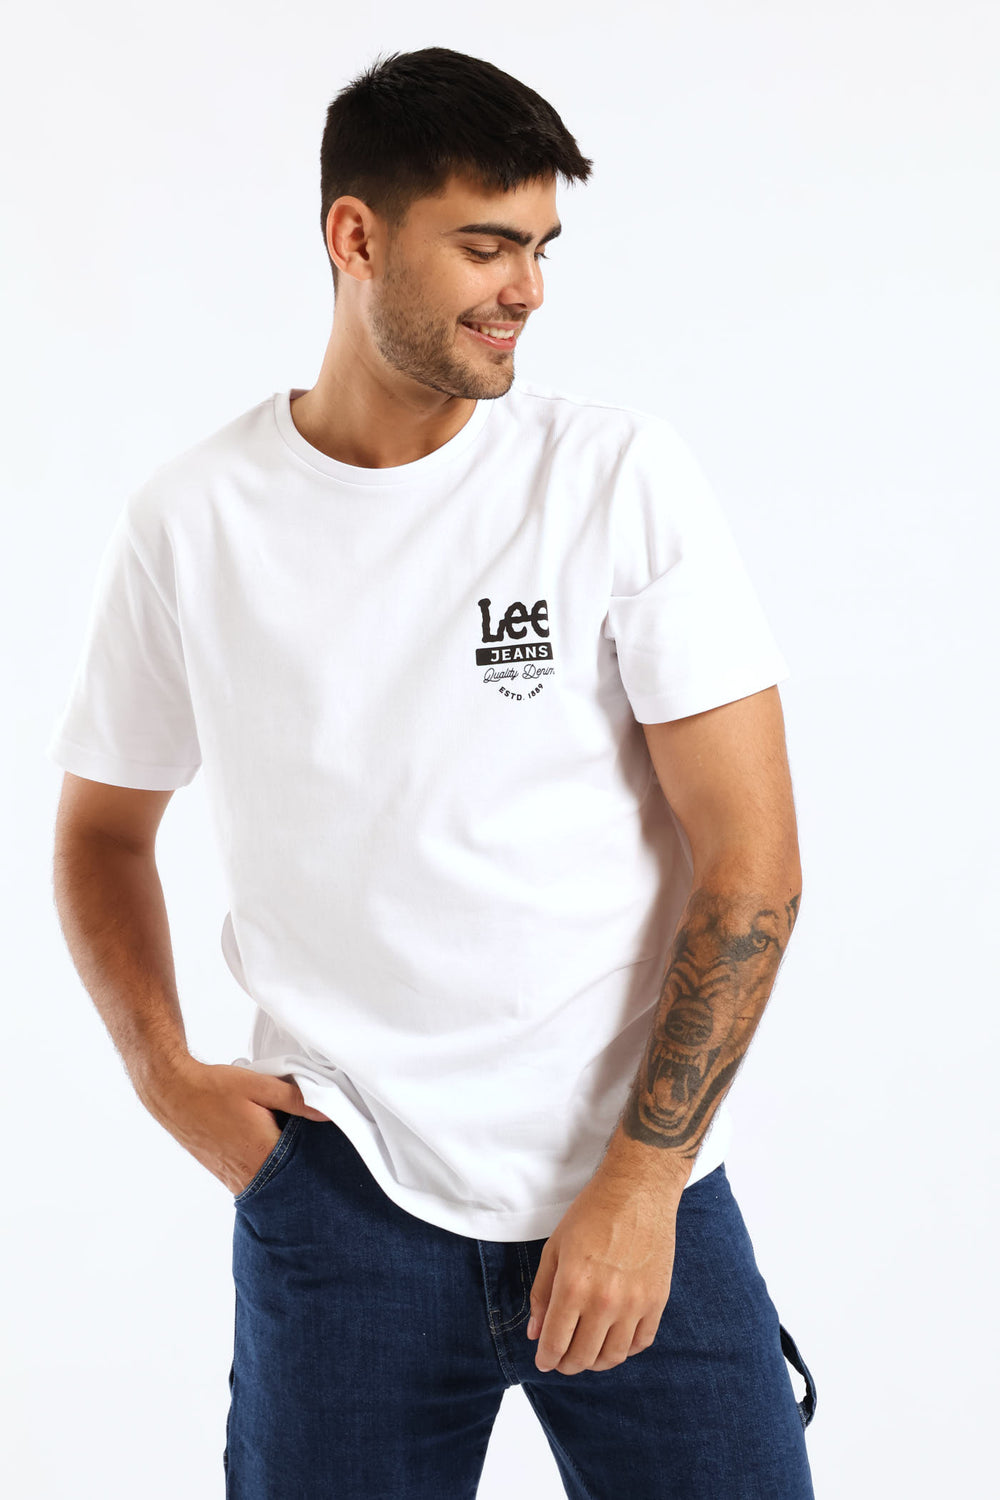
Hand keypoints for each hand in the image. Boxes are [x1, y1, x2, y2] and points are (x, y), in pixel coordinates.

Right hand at [139, 1056, 330, 1195]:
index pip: (301, 1168)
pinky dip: (264, 1170)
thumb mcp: (260, 1085)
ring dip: (281, 1170)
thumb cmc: (213, 1088)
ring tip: (288, 1148)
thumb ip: (295, 1099)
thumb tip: (326, 1109)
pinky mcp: (222, 1175)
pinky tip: (266, 1150)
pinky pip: (252, 1181)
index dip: (318, 1161)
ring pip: (268, 1183)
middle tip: (314, 1151)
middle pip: (287, 1179)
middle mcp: (246, 1173)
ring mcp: (231, 1178)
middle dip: (302, 1167)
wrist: (173, 1092)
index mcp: (260, 1152)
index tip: (328, 1154)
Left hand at [526, 1165, 681, 1374]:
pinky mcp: (657, 1300)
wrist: (638, 1190)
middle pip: (583, 1356)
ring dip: (596, 1362)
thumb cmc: (592, 1213)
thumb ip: (542, 1293)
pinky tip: (614, 1339)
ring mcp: (634, 1303)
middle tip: (562, 1359)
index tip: (544, 1360)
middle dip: (567, 1364)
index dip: (546, 1358)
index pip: (555, 1343)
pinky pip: (641, 1342)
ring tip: (587, 1352)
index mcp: (573, 1286)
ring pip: (613, 1356)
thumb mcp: (555, 1247)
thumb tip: (535, 1332)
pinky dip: (625, 1349)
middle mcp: (604, 1301)